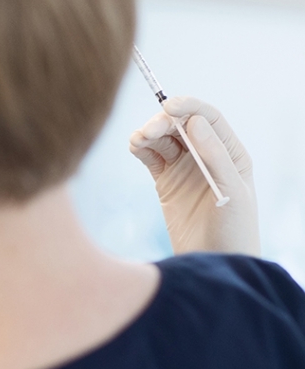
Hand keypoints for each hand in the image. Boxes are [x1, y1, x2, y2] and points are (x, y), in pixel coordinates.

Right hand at [129, 96, 259, 255]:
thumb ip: (214, 156)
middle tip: (147, 132)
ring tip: (137, 140)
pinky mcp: (165, 181)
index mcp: (230, 153)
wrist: (214, 263)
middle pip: (181, 125)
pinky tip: (135, 146)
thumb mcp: (230, 192)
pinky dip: (141, 148)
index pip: (208, 118)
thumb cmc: (233, 230)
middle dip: (162, 122)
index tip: (168, 105)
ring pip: (163, 139)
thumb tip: (194, 121)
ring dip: (148, 134)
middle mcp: (207, 155)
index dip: (188, 107)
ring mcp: (184, 168)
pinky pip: (150, 156)